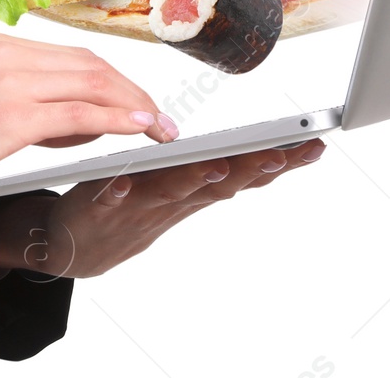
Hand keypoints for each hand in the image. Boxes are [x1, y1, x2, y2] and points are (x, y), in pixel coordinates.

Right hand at [0, 32, 175, 248]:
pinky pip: (79, 114)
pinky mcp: (11, 115)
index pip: (77, 56)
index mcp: (1, 46)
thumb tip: (82, 118)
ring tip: (159, 129)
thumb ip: (28, 98)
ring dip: (134, 107)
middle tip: (162, 120)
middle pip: (93, 66)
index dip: (118, 80)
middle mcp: (9, 54)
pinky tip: (138, 129)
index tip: (142, 103)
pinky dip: (117, 119)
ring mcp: (10, 82)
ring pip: (93, 85)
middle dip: (134, 93)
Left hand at [0, 139, 325, 278]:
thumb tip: (260, 154)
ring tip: (215, 164)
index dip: (280, 161)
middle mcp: (171, 200)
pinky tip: (120, 181)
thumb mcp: (180, 193)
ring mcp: (137, 207)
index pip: (243, 172)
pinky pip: (107, 198)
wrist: (74, 247)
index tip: (315, 143)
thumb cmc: (131, 208)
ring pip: (170, 192)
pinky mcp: (98, 208)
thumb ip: (213, 175)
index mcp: (192, 189)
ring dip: (192, 180)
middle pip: (218, 183)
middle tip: (283, 152)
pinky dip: (116, 190)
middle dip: (251, 168)